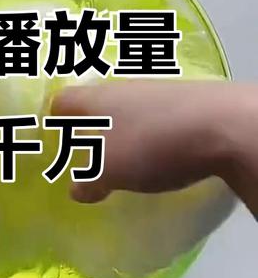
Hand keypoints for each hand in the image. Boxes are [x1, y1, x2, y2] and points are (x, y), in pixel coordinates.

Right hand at [51, 80, 239, 203]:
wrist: (223, 126)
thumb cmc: (151, 144)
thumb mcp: (111, 171)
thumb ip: (89, 180)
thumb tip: (77, 189)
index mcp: (96, 100)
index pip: (62, 101)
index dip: (54, 119)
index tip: (53, 138)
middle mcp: (122, 88)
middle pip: (96, 103)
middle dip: (90, 126)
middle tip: (87, 154)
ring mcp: (156, 91)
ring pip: (127, 109)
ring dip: (122, 130)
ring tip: (125, 159)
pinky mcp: (185, 101)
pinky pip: (156, 116)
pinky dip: (151, 133)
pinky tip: (161, 153)